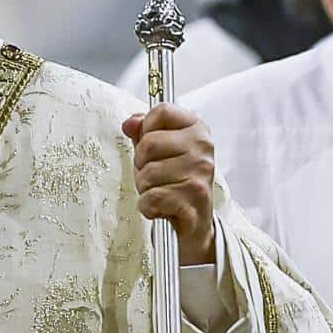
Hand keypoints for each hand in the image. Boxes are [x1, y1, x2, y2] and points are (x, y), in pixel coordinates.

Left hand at [122, 104, 216, 264]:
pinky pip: (152, 198)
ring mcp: (201, 172)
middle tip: (153, 175)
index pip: (161, 111)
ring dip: (144, 187)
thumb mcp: (159, 150)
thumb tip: (129, 123)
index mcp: (197, 128)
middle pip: (148, 143)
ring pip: (147, 173)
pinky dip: (147, 207)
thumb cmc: (175, 180)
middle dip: (141, 164)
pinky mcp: (195, 199)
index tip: (151, 145)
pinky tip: (161, 207)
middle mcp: (203, 147)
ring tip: (159, 191)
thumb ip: (143, 130)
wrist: (195, 221)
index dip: (146, 128)